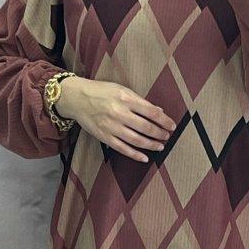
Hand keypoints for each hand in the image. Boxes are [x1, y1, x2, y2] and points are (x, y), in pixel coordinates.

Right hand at [54, 76, 175, 161]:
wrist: (76, 98)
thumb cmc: (101, 91)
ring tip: (160, 146)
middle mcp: (119, 113)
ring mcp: (111, 127)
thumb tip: (158, 111)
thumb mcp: (121, 89)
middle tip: (167, 137)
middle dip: (160, 134)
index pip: (151, 112)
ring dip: (151, 145)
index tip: (172, 125)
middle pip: (146, 127)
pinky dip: (135, 155)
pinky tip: (145, 158)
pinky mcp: (104, 137)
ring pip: (136, 140)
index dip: (164, 120)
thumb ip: (139, 101)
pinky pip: (123, 148)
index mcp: (126, 98)